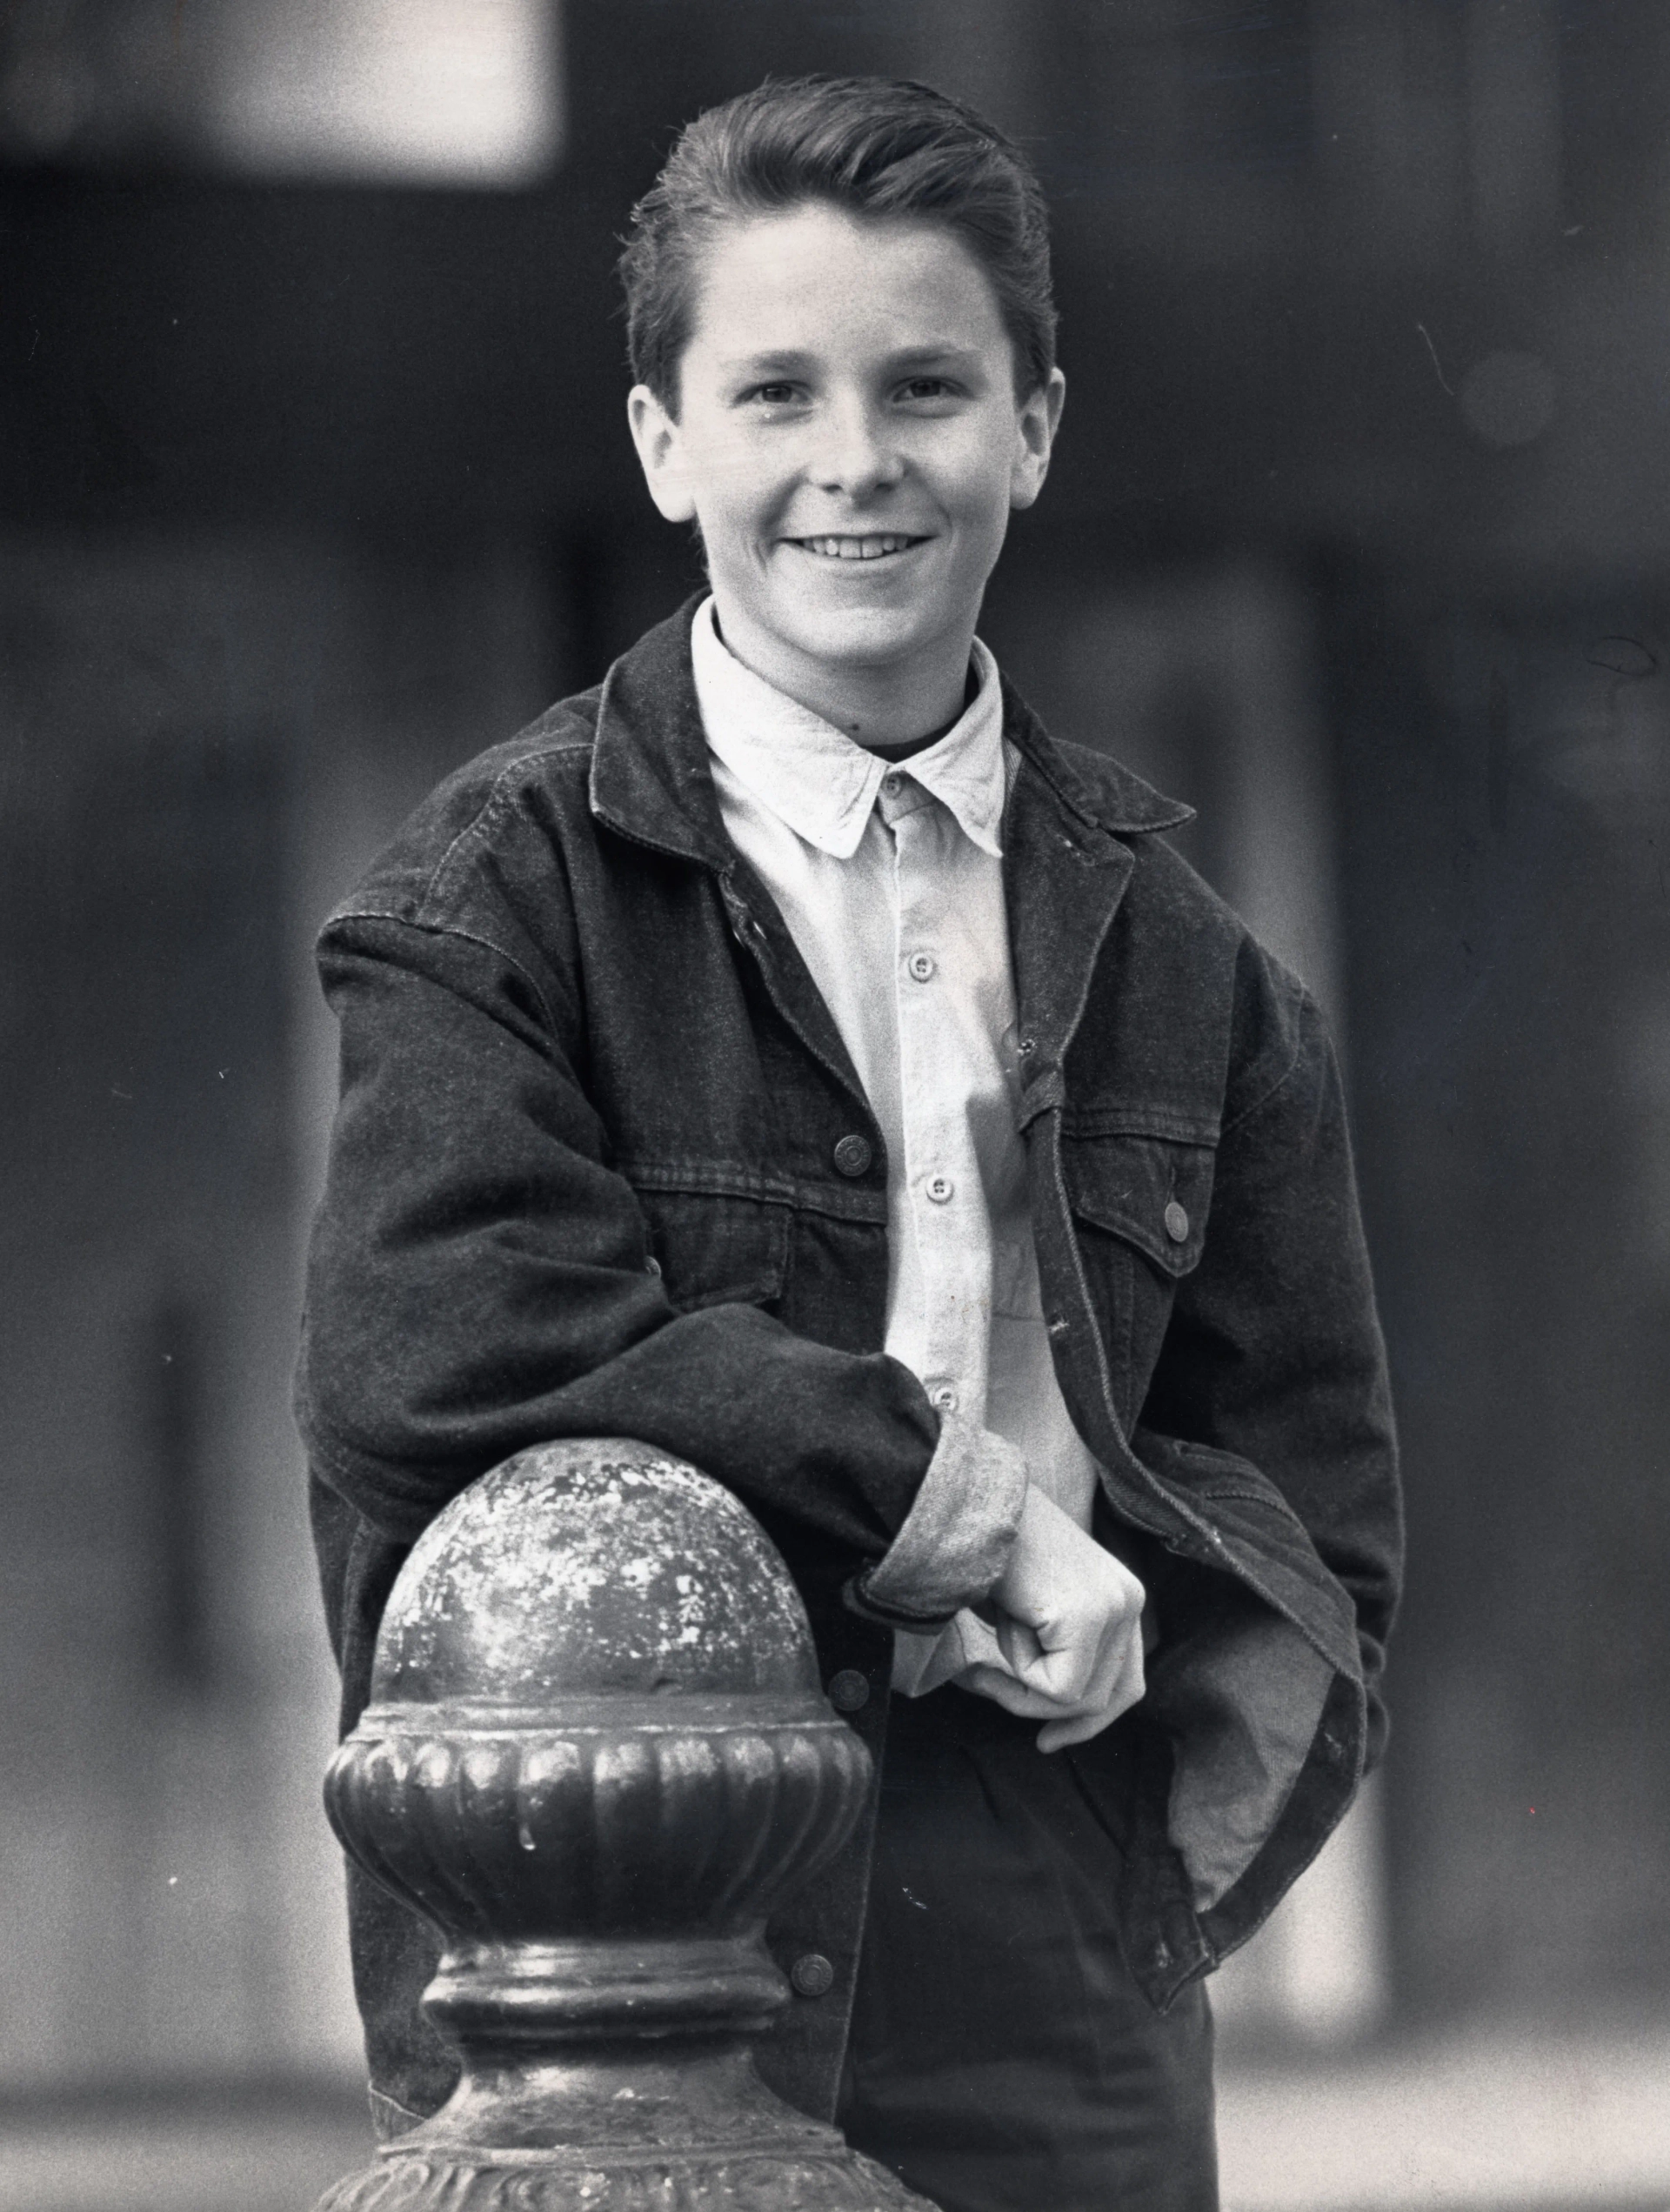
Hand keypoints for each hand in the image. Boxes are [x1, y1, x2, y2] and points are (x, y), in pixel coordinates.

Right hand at [960, 1484, 1145, 1751]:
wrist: (970, 1505)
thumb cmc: (991, 1555)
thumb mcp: (1034, 1613)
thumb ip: (1058, 1653)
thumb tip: (1058, 1720)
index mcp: (1123, 1596)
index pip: (1127, 1684)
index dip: (1087, 1723)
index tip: (1047, 1740)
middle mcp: (1129, 1600)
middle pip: (1103, 1698)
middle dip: (1041, 1708)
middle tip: (984, 1684)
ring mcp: (1113, 1606)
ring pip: (1077, 1699)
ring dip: (1022, 1684)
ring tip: (991, 1636)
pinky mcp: (1087, 1615)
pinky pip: (1057, 1687)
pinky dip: (1018, 1670)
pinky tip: (1003, 1622)